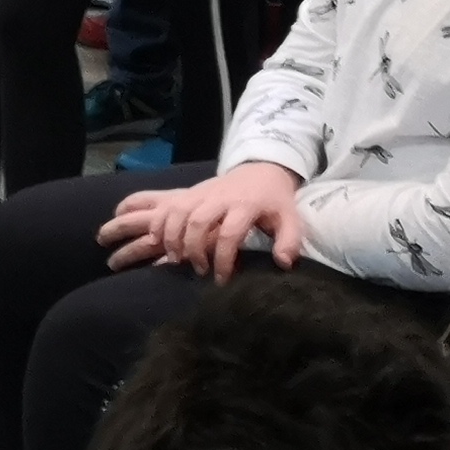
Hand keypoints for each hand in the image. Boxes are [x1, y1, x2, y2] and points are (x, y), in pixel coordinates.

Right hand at [101, 162, 305, 277]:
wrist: (259, 170)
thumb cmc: (274, 201)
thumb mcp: (290, 219)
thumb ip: (290, 241)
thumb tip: (283, 264)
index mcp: (245, 205)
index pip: (229, 234)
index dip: (224, 259)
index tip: (223, 279)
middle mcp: (219, 197)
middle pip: (198, 222)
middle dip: (194, 250)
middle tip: (200, 270)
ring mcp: (201, 193)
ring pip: (178, 213)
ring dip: (172, 238)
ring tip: (176, 260)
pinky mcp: (189, 192)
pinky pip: (167, 207)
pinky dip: (159, 224)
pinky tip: (159, 242)